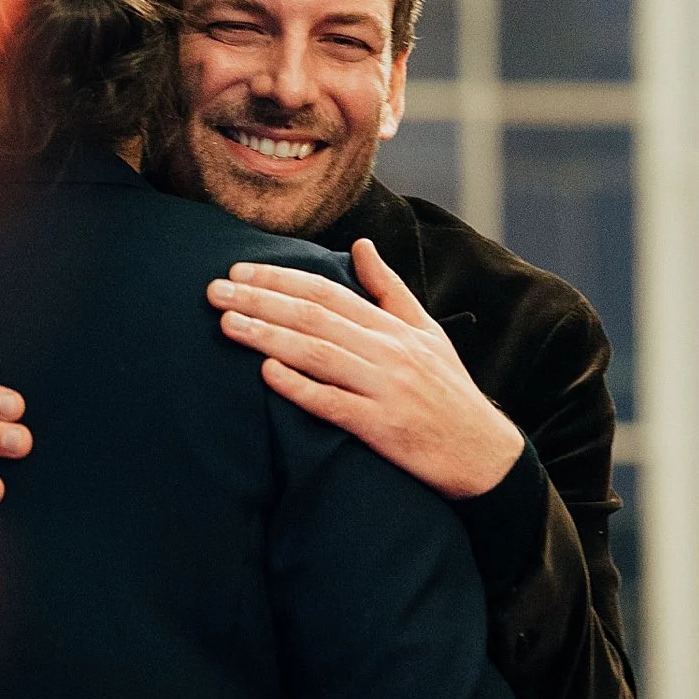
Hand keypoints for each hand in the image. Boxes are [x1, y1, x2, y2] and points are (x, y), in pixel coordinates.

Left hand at [209, 239, 524, 499]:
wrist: (484, 454)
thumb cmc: (448, 390)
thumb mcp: (426, 331)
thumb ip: (389, 289)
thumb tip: (360, 244)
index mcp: (393, 326)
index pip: (327, 292)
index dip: (280, 278)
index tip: (239, 270)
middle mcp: (387, 350)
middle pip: (314, 317)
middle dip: (260, 300)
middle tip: (214, 290)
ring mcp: (384, 388)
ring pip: (318, 353)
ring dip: (268, 336)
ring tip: (226, 324)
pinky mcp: (382, 427)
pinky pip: (333, 403)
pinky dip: (300, 386)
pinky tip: (266, 373)